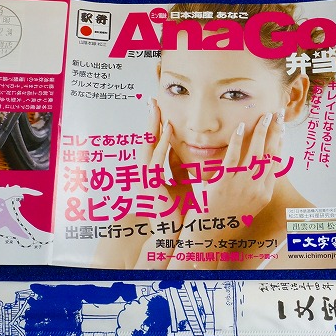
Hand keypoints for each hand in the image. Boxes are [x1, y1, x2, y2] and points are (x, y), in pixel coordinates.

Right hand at [131, 99, 182, 268]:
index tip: (159, 109)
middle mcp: (145, 174)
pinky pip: (155, 160)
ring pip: (148, 147)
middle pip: (147, 142)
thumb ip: (182, 167)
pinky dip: (161, 144)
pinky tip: (167, 130)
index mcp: (152, 174)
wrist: (173, 234)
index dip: (156, 127)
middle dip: (150, 121)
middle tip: (152, 101)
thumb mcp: (182, 183)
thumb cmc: (179, 211)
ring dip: (153, 127)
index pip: (153, 145)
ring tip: (157, 109)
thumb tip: (190, 150)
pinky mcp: (150, 186)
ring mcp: (144, 180)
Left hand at [196, 109, 286, 222]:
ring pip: (256, 152)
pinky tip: (241, 127)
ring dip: (261, 131)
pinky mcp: (225, 182)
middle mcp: (257, 188)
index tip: (282, 129)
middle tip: (279, 114)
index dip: (280, 144)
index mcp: (265, 194)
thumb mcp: (248, 205)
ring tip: (264, 116)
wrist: (209, 234)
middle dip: (276, 131)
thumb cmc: (226, 218)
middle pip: (271, 154)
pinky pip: (233, 157)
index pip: (277, 163)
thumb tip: (259, 170)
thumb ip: (255, 188)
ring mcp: (242, 184)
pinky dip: (238, 140)